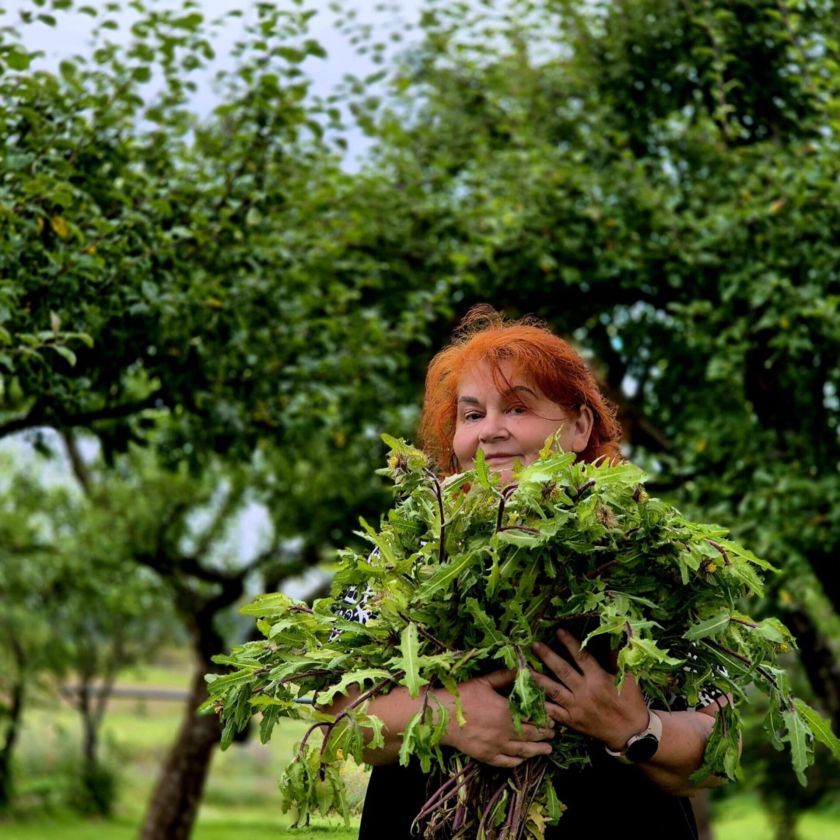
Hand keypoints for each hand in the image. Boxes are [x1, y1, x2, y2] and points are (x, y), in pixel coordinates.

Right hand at [438, 669, 554, 767]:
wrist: (441, 717)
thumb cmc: (462, 696)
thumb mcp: (484, 681)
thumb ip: (504, 676)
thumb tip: (521, 669)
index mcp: (506, 711)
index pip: (533, 717)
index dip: (545, 718)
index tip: (553, 718)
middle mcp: (505, 731)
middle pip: (531, 735)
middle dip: (545, 734)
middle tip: (554, 732)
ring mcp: (497, 746)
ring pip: (523, 751)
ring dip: (538, 750)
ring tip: (548, 749)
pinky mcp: (487, 757)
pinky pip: (507, 762)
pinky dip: (519, 761)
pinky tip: (524, 759)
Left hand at [532, 627, 648, 751]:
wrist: (630, 733)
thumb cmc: (630, 702)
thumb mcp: (628, 679)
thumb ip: (616, 660)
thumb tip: (611, 640)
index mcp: (599, 679)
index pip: (581, 657)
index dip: (569, 643)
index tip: (558, 631)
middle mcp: (585, 692)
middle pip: (562, 671)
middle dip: (547, 656)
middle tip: (534, 645)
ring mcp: (577, 707)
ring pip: (553, 691)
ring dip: (538, 679)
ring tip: (525, 669)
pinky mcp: (572, 721)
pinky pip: (553, 713)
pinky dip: (541, 705)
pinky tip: (529, 697)